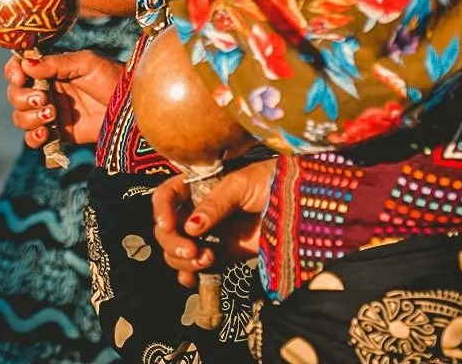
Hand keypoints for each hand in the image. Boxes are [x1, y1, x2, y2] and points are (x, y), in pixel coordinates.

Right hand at [4, 50, 123, 147]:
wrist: (131, 107)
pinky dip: (34, 137)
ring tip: (52, 116)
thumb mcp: (86, 63)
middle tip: (44, 99)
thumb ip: (56, 63)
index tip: (20, 77)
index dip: (13, 72)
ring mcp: (50, 112)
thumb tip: (26, 63)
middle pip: (15, 95)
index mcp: (50, 69)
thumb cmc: (112, 77)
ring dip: (30, 118)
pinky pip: (33, 139)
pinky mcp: (58, 134)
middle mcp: (46, 89)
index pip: (18, 68)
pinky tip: (46, 133)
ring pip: (21, 117)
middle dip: (24, 98)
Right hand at [150, 161, 276, 285]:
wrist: (300, 206)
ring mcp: (207, 235)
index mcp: (196, 187)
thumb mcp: (240, 185)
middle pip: (166, 230)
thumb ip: (215, 205)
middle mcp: (196, 211)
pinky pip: (194, 269)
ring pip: (176, 251)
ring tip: (207, 260)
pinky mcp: (220, 255)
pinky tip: (193, 279)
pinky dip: (189, 276)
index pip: (166, 196)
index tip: (167, 225)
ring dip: (183, 260)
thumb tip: (191, 227)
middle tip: (192, 251)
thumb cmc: (271, 182)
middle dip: (173, 243)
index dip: (161, 210)